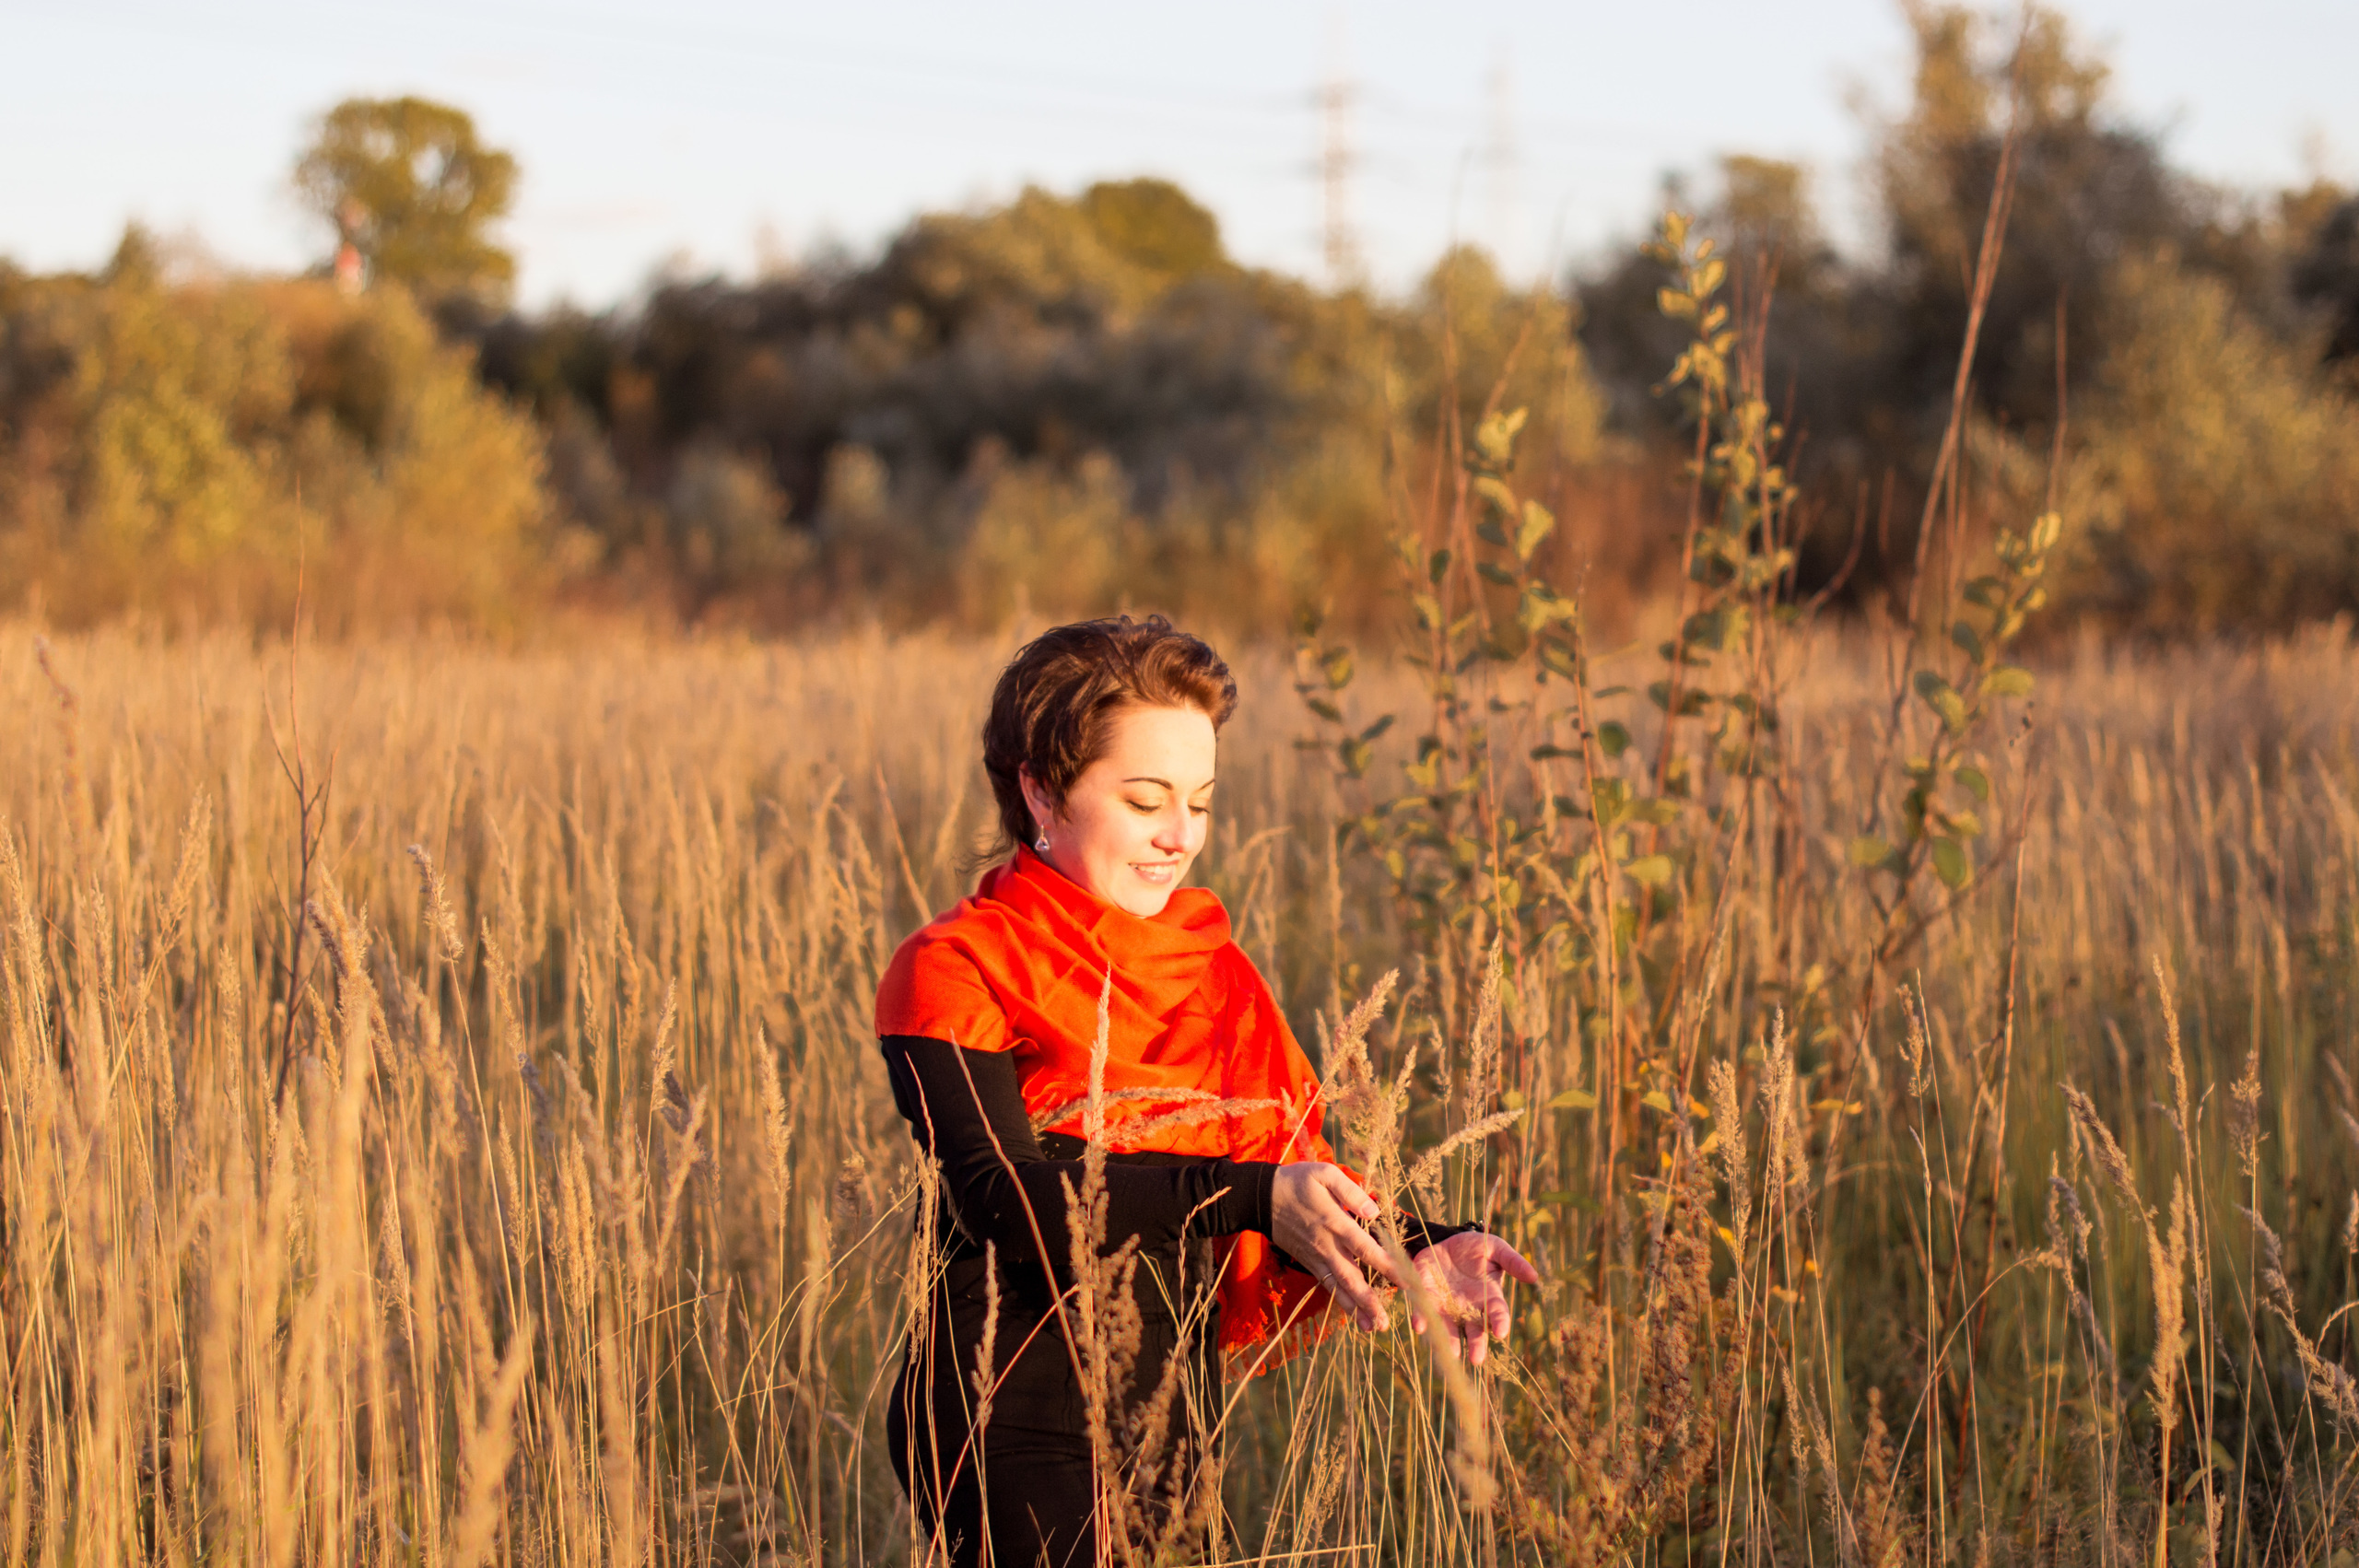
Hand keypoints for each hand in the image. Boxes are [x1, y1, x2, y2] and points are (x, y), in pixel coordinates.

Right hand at [1269, 1163, 1399, 1330]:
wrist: (1261, 1197)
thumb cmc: (1297, 1181)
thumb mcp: (1324, 1173)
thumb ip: (1350, 1191)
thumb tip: (1374, 1212)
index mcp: (1334, 1222)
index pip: (1364, 1248)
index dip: (1386, 1265)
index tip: (1406, 1281)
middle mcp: (1326, 1245)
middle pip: (1350, 1277)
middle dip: (1369, 1301)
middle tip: (1386, 1323)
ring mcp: (1316, 1256)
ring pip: (1338, 1287)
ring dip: (1355, 1308)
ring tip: (1372, 1328)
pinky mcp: (1308, 1262)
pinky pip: (1326, 1284)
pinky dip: (1339, 1301)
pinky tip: (1353, 1314)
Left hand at [1410, 1231, 1540, 1366]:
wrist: (1446, 1241)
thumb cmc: (1476, 1247)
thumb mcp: (1495, 1248)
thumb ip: (1512, 1261)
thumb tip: (1534, 1276)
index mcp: (1488, 1296)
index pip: (1497, 1313)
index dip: (1500, 1322)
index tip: (1501, 1332)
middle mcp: (1468, 1306)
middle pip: (1474, 1329)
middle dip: (1475, 1344)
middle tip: (1476, 1359)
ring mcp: (1447, 1304)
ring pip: (1449, 1327)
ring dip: (1449, 1340)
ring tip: (1450, 1354)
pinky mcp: (1427, 1295)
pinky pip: (1424, 1309)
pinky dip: (1422, 1318)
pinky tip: (1420, 1326)